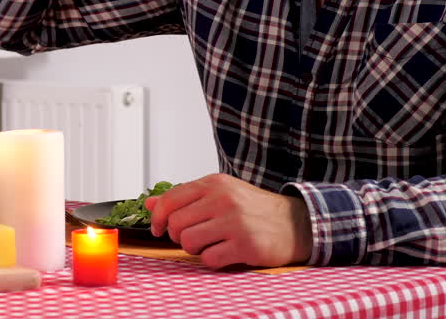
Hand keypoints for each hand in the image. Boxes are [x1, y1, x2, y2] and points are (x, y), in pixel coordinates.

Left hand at [145, 173, 312, 269]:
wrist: (296, 223)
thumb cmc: (253, 209)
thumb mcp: (220, 193)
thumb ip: (185, 197)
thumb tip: (149, 203)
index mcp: (213, 184)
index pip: (169, 200)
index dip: (158, 218)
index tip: (159, 229)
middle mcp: (222, 199)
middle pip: (175, 224)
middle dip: (178, 236)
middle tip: (194, 237)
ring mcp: (234, 222)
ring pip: (188, 242)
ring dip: (195, 249)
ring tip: (212, 244)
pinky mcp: (245, 245)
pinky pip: (209, 259)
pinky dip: (213, 260)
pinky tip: (226, 252)